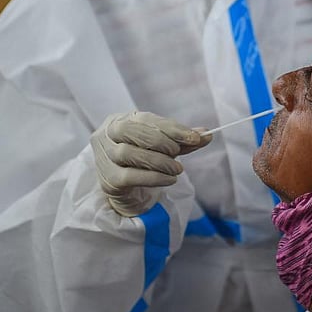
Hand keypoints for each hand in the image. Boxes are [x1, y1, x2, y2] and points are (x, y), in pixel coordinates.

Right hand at [91, 112, 210, 216]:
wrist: (129, 192)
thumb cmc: (145, 161)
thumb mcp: (165, 147)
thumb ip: (183, 140)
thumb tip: (207, 134)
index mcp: (119, 120)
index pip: (145, 119)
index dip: (171, 127)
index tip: (194, 136)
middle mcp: (106, 135)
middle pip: (130, 130)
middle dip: (160, 140)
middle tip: (178, 152)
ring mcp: (104, 157)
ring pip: (128, 153)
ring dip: (158, 160)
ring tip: (177, 169)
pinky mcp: (108, 180)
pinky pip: (129, 175)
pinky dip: (153, 177)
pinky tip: (169, 179)